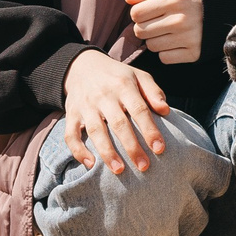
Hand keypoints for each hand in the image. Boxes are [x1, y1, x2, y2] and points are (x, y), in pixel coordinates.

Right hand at [62, 49, 170, 175]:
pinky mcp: (72, 114)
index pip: (139, 109)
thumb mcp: (138, 76)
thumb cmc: (118, 76)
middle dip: (131, 147)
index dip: (149, 130)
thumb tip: (165, 110)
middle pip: (118, 123)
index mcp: (123, 86)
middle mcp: (104, 96)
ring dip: (107, 152)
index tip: (160, 148)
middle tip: (144, 166)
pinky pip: (70, 134)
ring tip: (119, 170)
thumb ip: (153, 92)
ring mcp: (86, 106)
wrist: (83, 66)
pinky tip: (90, 165)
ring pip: (95, 131)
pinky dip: (78, 150)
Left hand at [125, 0, 204, 64]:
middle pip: (140, 32)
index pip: (136, 13)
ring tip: (168, 32)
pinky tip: (176, 42)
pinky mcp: (193, 53)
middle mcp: (181, 20)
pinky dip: (166, 53)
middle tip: (157, 23)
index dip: (138, 13)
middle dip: (144, 28)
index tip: (148, 12)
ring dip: (155, 40)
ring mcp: (188, 38)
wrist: (224, 13)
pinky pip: (164, 58)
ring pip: (151, 46)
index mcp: (175, 0)